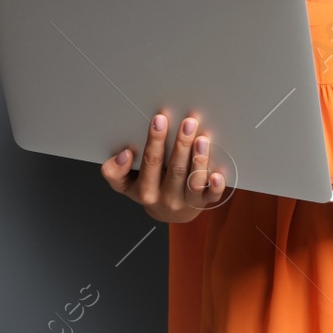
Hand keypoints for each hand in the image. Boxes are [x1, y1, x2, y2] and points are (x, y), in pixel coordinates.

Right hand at [101, 112, 226, 222]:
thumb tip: (125, 154)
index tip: (159, 119)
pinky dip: (217, 186)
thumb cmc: (147, 190)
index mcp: (145, 190)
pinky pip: (212, 197)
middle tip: (188, 122)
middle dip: (182, 144)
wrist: (167, 214)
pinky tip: (218, 174)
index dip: (155, 141)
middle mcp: (166, 198)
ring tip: (202, 139)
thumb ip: (114, 170)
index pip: (150, 162)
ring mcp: (186, 201)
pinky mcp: (203, 202)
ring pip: (194, 182)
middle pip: (175, 169)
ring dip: (199, 160)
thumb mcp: (124, 184)